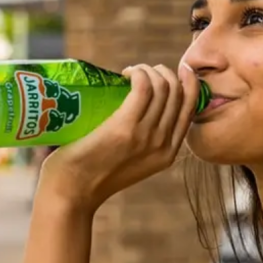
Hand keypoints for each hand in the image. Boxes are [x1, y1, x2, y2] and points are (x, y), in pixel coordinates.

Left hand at [39, 63, 199, 211]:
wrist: (72, 192)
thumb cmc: (93, 174)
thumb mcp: (131, 162)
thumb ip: (144, 142)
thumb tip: (142, 108)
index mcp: (168, 154)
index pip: (190, 108)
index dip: (187, 82)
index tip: (173, 70)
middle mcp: (163, 145)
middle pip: (178, 93)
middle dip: (163, 73)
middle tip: (141, 72)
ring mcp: (146, 136)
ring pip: (163, 87)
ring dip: (148, 71)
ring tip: (131, 73)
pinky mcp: (125, 127)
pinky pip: (144, 87)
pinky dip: (138, 73)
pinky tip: (126, 74)